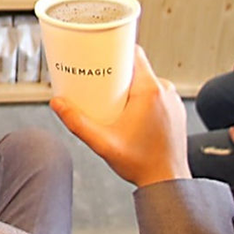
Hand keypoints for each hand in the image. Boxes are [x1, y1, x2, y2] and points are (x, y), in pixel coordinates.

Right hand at [51, 47, 189, 187]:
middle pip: (137, 68)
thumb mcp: (103, 142)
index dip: (116, 50)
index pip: (134, 53)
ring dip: (130, 86)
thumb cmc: (142, 164)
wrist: (168, 183)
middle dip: (117, 72)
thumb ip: (77, 122)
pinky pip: (157, 94)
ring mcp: (173, 101)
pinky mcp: (176, 111)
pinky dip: (142, 97)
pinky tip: (129, 111)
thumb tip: (57, 103)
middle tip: (99, 83)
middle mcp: (165, 91)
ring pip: (147, 81)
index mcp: (150, 91)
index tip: (100, 54)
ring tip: (112, 100)